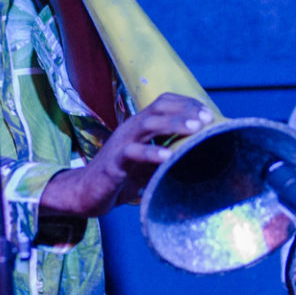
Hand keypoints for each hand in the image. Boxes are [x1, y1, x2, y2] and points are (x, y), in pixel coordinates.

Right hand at [39, 93, 213, 219]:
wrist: (87, 192)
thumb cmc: (122, 176)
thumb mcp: (149, 161)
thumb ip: (168, 152)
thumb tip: (200, 151)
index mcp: (140, 125)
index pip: (164, 102)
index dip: (187, 103)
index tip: (209, 112)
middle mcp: (131, 128)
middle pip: (158, 108)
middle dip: (185, 110)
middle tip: (207, 118)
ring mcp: (121, 143)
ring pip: (147, 125)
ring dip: (173, 124)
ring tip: (195, 129)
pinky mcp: (114, 162)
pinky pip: (132, 153)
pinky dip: (151, 153)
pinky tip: (167, 156)